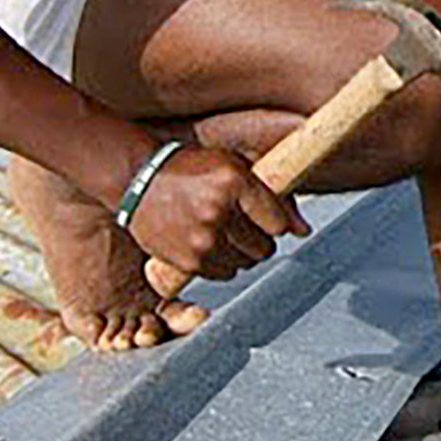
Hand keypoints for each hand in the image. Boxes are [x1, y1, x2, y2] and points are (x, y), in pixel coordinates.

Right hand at [127, 144, 305, 284]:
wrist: (136, 179)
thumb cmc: (190, 169)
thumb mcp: (232, 165)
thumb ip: (272, 195)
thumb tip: (304, 231)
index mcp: (234, 181)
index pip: (278, 222)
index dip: (277, 223)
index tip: (267, 219)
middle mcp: (219, 210)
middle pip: (265, 248)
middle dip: (259, 239)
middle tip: (241, 227)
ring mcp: (202, 238)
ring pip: (246, 263)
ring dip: (241, 253)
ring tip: (222, 233)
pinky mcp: (187, 260)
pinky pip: (223, 274)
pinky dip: (221, 264)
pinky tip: (207, 244)